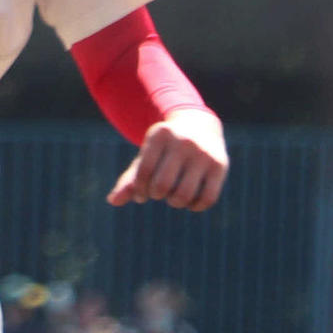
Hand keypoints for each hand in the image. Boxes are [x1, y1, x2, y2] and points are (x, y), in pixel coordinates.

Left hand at [107, 108, 227, 212]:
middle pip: (162, 186)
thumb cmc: (165, 148)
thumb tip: (113, 201)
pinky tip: (190, 202)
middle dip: (156, 195)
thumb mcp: (146, 157)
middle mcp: (183, 142)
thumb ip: (129, 179)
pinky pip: (206, 199)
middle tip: (158, 192)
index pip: (143, 173)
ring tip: (173, 197)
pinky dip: (195, 207)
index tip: (142, 194)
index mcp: (160, 135)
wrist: (200, 126)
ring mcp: (203, 153)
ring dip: (175, 203)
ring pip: (183, 195)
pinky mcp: (220, 165)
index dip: (139, 190)